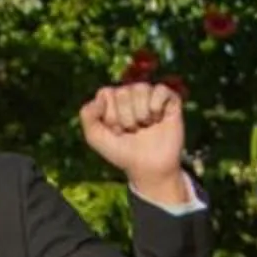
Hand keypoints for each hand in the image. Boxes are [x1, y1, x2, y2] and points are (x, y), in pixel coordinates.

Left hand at [79, 82, 193, 208]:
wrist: (148, 168)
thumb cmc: (122, 152)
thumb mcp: (96, 137)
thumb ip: (87, 115)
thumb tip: (100, 97)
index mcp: (112, 99)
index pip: (106, 93)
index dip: (110, 116)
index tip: (116, 131)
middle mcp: (131, 93)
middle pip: (124, 92)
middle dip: (126, 118)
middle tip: (132, 131)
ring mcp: (150, 95)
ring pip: (141, 89)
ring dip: (141, 114)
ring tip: (144, 126)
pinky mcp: (169, 100)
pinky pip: (160, 89)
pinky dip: (156, 106)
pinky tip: (158, 119)